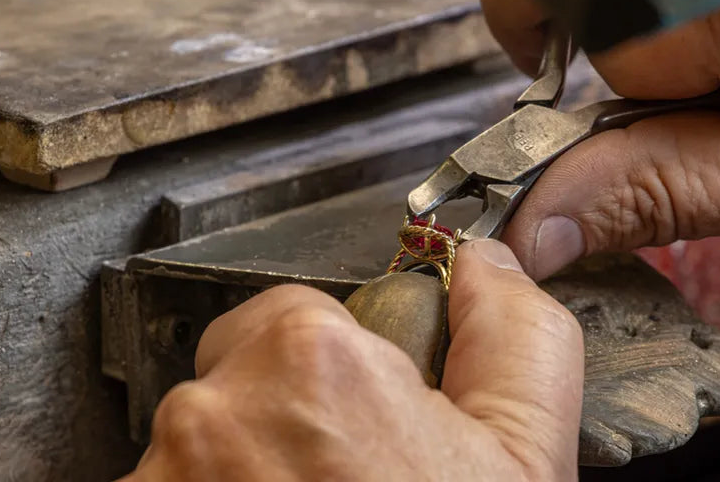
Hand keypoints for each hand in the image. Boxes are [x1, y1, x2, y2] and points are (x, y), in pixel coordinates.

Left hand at [122, 240, 583, 480]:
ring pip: (195, 454)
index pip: (294, 318)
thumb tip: (482, 264)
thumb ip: (515, 334)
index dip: (340, 377)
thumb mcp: (524, 454)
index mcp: (309, 362)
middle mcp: (208, 414)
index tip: (362, 433)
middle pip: (236, 386)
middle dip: (283, 430)